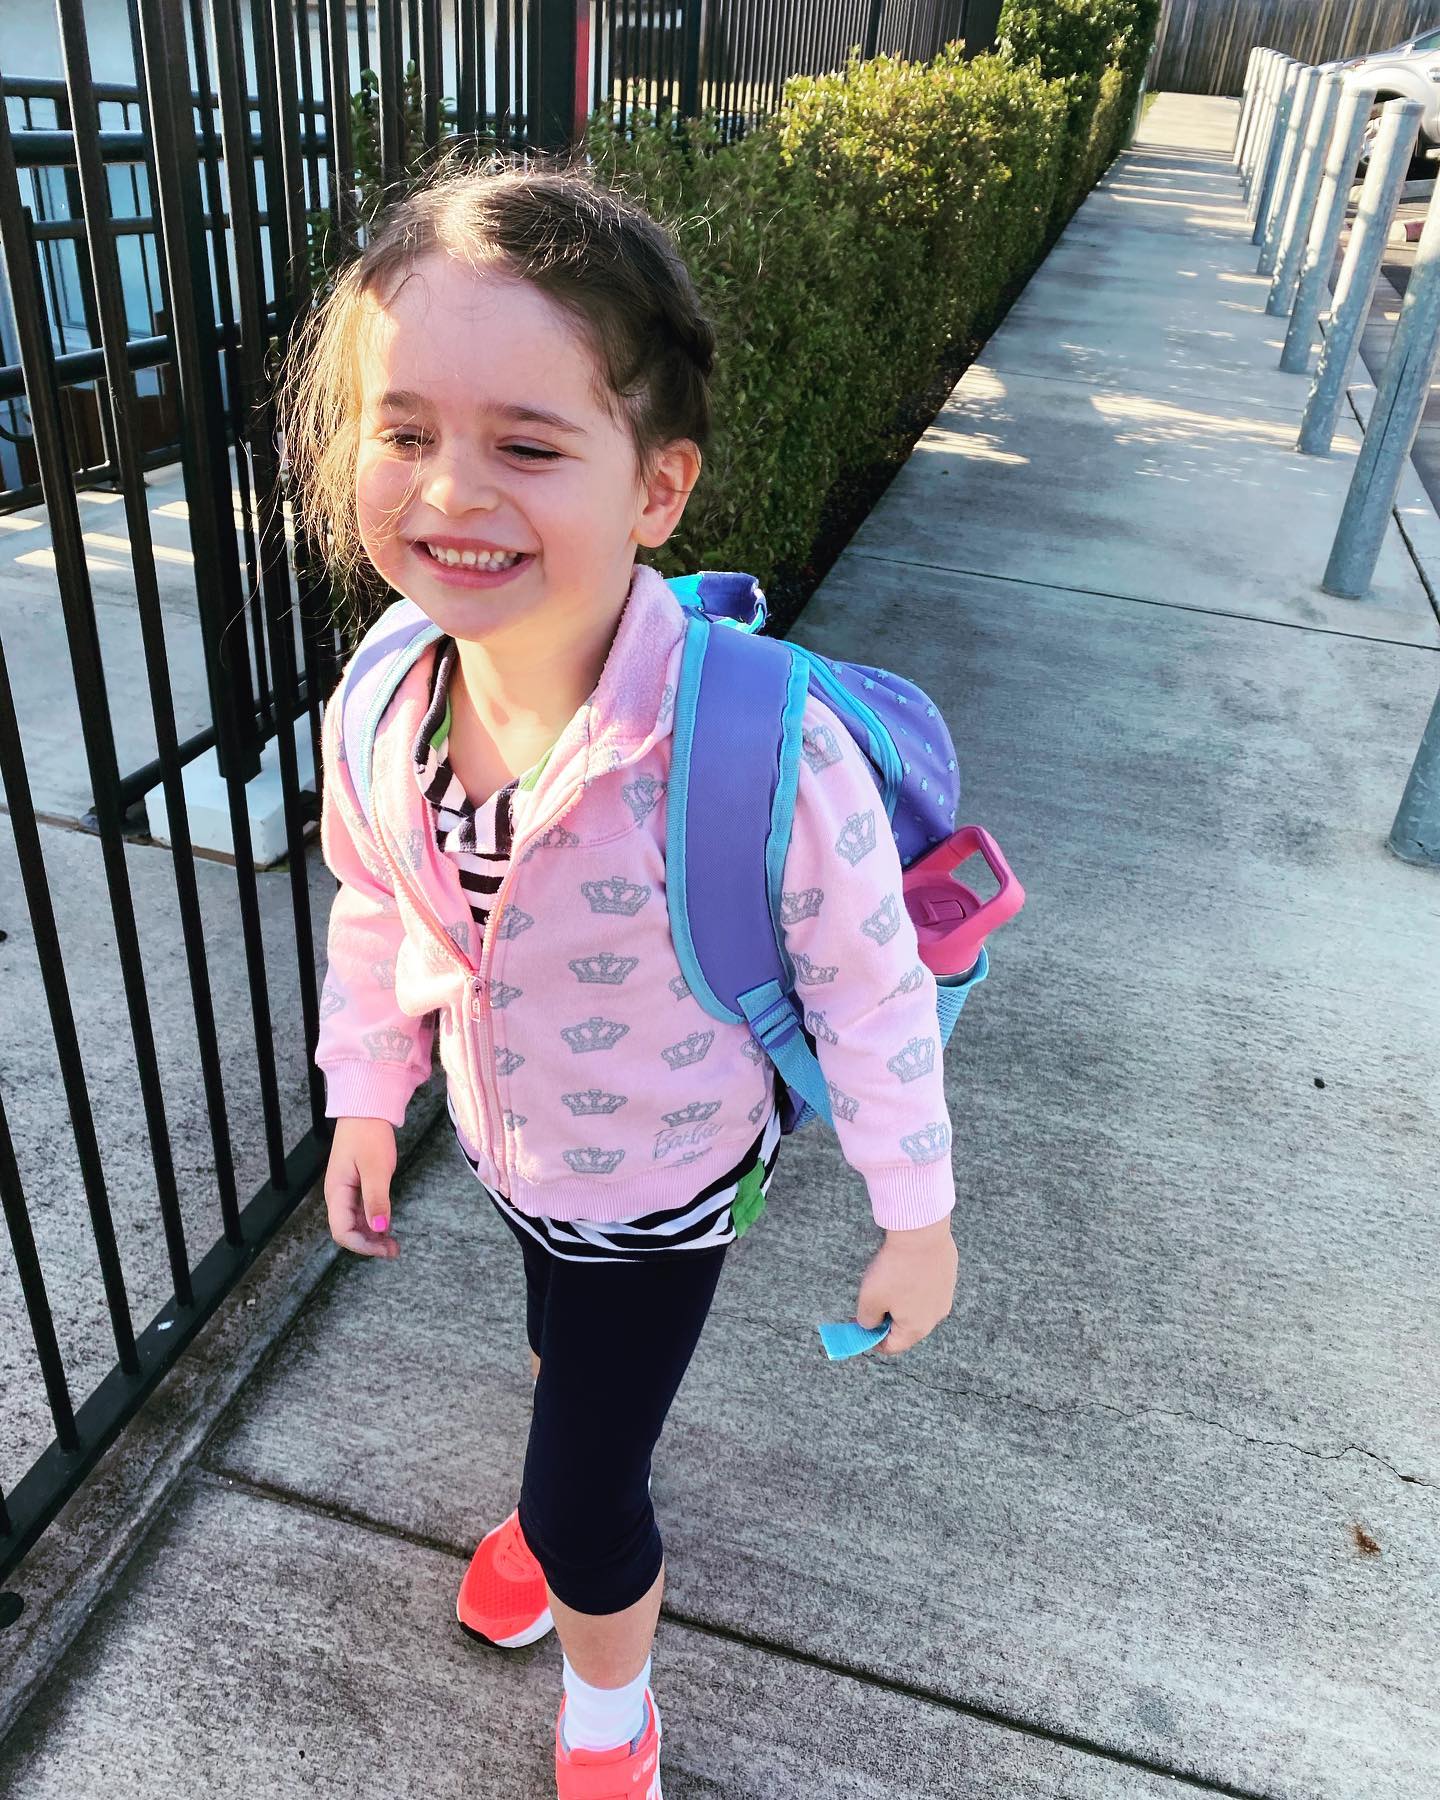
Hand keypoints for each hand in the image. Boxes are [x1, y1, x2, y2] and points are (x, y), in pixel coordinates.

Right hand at [324, 1117, 399, 1258]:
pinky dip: (373, 1222)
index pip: (342, 1231)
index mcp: (337, 1192)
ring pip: (355, 1223)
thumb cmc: (368, 1134)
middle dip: (368, 1244)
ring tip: (392, 1243)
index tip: (384, 1248)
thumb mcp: (376, 1168)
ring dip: (372, 1236)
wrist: (366, 1110)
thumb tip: (379, 1228)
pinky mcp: (356, 1185)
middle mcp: (338, 1195)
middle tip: (393, 1250)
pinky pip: (361, 1211)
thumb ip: (376, 1198)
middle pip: (347, 1231)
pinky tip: (386, 1224)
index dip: (362, 1245)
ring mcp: (346, 1191)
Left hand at [854, 1215, 957, 1355]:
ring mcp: (945, 1296)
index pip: (893, 1347)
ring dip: (902, 1301)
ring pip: (919, 1307)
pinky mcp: (948, 1277)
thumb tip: (870, 1324)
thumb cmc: (895, 1269)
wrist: (921, 1233)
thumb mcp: (870, 1299)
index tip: (861, 1328)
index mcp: (916, 1328)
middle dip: (888, 1319)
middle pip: (907, 1328)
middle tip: (872, 1303)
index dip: (873, 1340)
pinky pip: (928, 1288)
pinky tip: (904, 1270)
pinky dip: (914, 1285)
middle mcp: (936, 1317)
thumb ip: (867, 1320)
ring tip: (888, 1282)